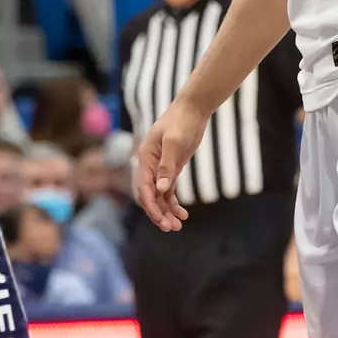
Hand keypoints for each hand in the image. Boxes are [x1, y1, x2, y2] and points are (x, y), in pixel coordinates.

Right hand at [135, 99, 203, 230]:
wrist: (193, 108)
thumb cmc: (182, 121)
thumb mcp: (175, 142)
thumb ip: (167, 166)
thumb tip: (161, 189)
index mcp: (145, 158)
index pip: (144, 188)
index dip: (151, 206)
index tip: (161, 220)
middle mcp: (150, 164)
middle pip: (150, 195)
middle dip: (159, 213)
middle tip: (171, 228)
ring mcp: (161, 167)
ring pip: (160, 195)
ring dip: (166, 211)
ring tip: (178, 226)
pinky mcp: (172, 168)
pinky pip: (169, 191)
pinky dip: (174, 203)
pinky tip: (183, 214)